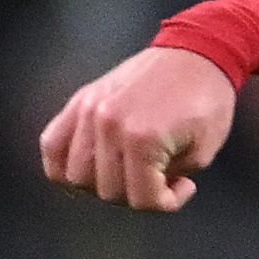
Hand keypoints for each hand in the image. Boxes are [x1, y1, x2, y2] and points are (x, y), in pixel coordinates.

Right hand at [39, 46, 237, 211]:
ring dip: (104, 183)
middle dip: (137, 193)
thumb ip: (166, 181)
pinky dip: (63, 166)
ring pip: (74, 176)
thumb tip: (139, 193)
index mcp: (142, 139)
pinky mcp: (80, 102)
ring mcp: (88, 112)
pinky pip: (51, 145)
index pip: (140, 199)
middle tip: (160, 177)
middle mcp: (108, 125)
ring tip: (130, 170)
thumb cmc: (207, 104)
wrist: (196, 55)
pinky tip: (91, 167)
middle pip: (107, 191)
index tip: (185, 186)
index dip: (166, 203)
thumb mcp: (201, 153)